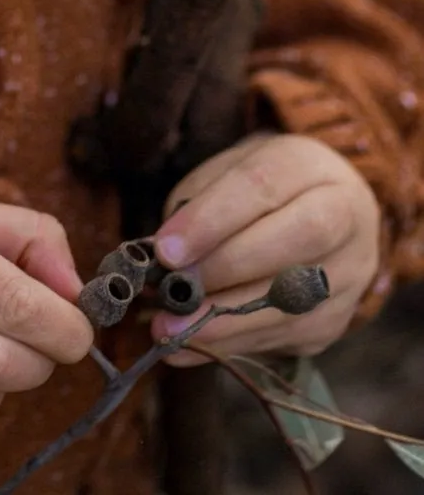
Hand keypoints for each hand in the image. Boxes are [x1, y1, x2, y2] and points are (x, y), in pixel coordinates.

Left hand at [152, 131, 380, 365]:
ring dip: (225, 321)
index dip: (211, 220)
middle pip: (294, 240)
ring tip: (170, 329)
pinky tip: (188, 345)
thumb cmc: (262, 189)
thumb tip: (162, 257)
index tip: (165, 250)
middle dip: (225, 268)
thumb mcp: (229, 173)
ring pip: (293, 302)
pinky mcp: (337, 320)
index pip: (261, 186)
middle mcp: (345, 218)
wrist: (330, 214)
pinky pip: (285, 337)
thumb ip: (199, 205)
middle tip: (170, 288)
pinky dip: (231, 344)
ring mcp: (348, 275)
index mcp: (309, 166)